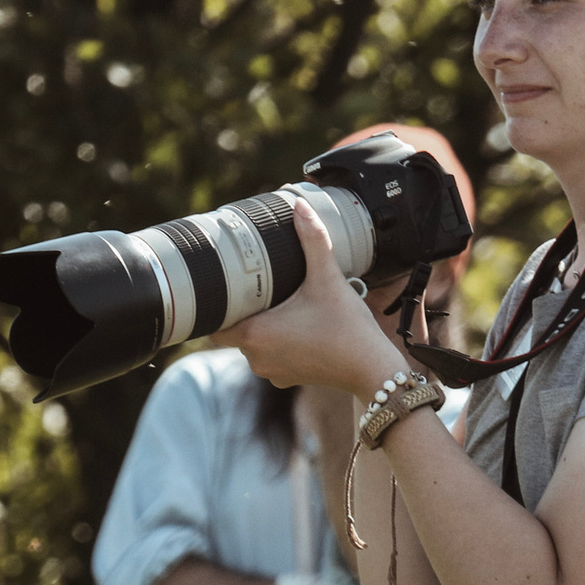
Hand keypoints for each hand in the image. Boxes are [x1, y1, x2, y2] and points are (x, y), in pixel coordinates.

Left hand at [211, 199, 410, 397]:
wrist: (372, 369)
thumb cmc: (348, 329)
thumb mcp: (328, 279)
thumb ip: (313, 240)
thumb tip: (300, 206)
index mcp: (255, 334)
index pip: (212, 325)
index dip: (215, 306)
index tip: (225, 288)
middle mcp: (256, 358)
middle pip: (232, 331)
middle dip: (242, 310)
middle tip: (255, 287)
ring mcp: (272, 371)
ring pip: (251, 344)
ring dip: (259, 326)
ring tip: (277, 303)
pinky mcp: (287, 378)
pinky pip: (269, 356)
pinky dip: (276, 341)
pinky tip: (294, 324)